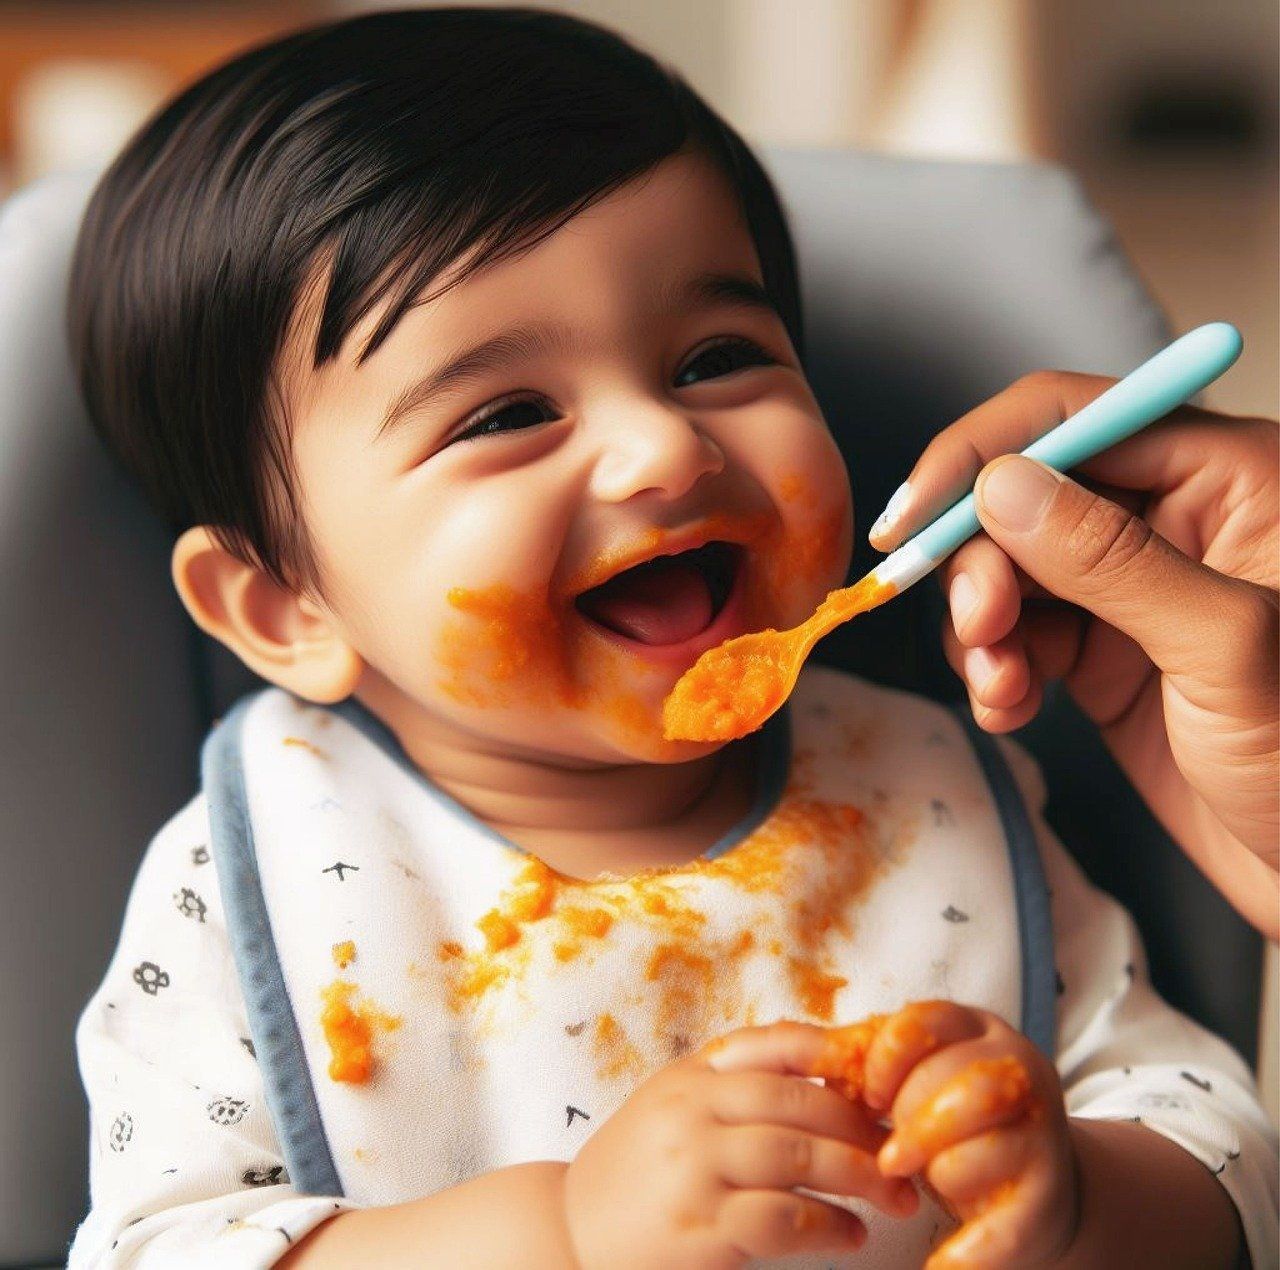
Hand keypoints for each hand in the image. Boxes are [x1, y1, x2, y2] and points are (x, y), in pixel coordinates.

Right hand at [561, 1020, 918, 1269]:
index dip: (835, 1054)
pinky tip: (851, 1235)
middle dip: (861, 1127)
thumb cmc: (635, 1170)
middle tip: (902, 1149)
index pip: (774, 1044)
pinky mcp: (701, 1228)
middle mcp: (693, 1110)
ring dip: (858, 1177)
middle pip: (799, 1102)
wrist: (569, 1232)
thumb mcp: (672, 1104)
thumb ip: (732, 1086)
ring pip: (798, 1157)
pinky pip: (783, 1219)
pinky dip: (828, 1227)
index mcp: (692, 1073)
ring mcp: (695, 1168)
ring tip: (893, 1196)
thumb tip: (828, 1077)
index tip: (879, 1079)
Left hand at [856, 1000, 1075, 1268]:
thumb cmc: (950, 1125)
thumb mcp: (915, 1080)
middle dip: (908, 1120)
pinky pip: (1004, 1221)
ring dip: (935, 1166)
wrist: (1029, 1189)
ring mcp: (1043, 1129)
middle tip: (889, 1151)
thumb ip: (873, 1065)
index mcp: (977, 1029)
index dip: (884, 1061)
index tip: (867, 1099)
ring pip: (981, 1139)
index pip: (923, 1022)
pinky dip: (966, 1250)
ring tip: (915, 1182)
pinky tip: (938, 1264)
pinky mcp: (1049, 1197)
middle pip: (956, 1079)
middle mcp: (1019, 1067)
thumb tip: (818, 1060)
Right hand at [869, 372, 1278, 937]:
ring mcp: (1131, 589)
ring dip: (980, 625)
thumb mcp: (1223, 649)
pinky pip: (1016, 635)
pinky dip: (994, 668)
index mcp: (1229, 477)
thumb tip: (1001, 484)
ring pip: (1009, 568)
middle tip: (980, 625)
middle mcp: (1173, 518)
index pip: (1076, 418)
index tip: (913, 518)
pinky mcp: (1102, 653)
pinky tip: (1009, 707)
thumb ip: (1110, 559)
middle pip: (1026, 495)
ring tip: (999, 685)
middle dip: (982, 560)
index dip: (982, 457)